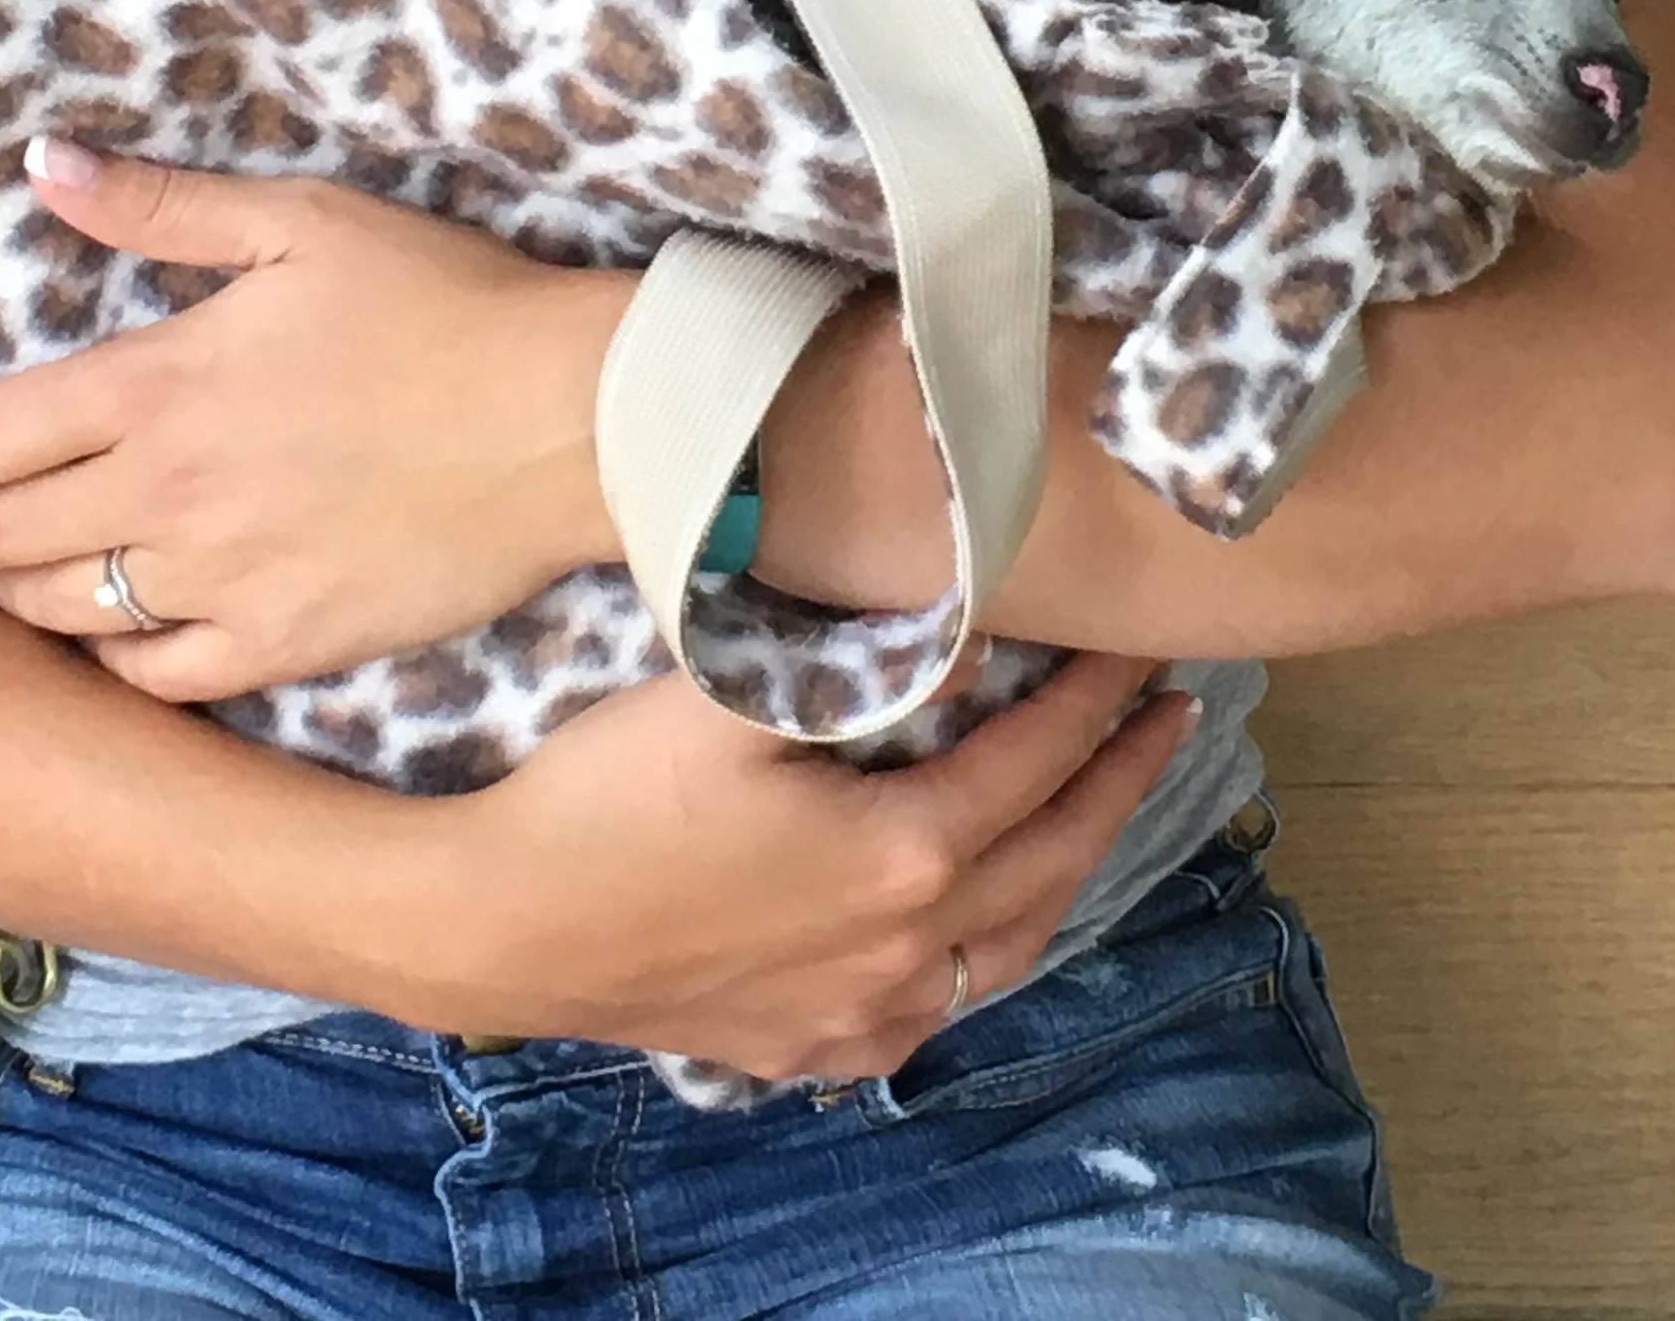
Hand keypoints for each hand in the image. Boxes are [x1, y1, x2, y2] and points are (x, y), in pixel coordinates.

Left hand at [0, 142, 630, 700]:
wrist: (566, 420)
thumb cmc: (440, 301)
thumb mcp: (298, 222)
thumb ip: (159, 205)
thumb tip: (42, 165)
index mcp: (161, 384)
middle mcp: (169, 496)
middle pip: (7, 537)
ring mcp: (224, 582)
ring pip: (69, 613)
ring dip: (7, 602)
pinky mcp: (286, 644)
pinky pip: (161, 679)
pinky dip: (113, 664)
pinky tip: (102, 648)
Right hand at [423, 651, 1202, 1079]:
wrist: (503, 923)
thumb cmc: (610, 792)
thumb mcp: (733, 699)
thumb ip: (860, 662)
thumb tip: (974, 626)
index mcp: (905, 853)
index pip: (1038, 760)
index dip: (1098, 697)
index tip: (1142, 642)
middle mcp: (907, 948)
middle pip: (1050, 854)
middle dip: (1119, 777)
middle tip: (1172, 714)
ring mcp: (861, 1014)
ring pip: (1008, 944)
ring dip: (1069, 867)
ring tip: (1103, 806)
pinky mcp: (809, 1048)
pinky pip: (934, 1009)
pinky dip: (982, 955)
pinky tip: (977, 930)